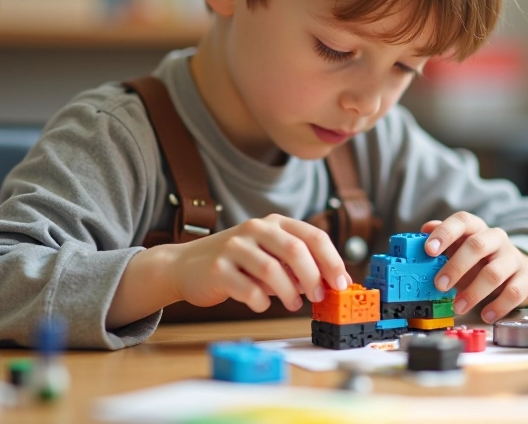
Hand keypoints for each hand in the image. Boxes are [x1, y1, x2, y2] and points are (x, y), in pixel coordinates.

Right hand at [172, 214, 351, 311]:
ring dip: (289, 293)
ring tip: (293, 305)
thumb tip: (334, 283)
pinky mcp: (217, 268)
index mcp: (274, 223)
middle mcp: (255, 229)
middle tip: (318, 297)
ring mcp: (234, 247)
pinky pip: (248, 290)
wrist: (185, 266)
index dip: (332, 261)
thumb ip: (298, 266)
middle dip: (313, 277)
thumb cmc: (238, 264)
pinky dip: (261, 302)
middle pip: (295, 250)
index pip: (313, 236)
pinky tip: (261, 304)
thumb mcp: (270, 256)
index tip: (342, 284)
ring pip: (272, 270)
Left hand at [422, 212, 527, 323]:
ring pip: (494, 272)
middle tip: (440, 285)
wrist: (520, 271)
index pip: (462, 221)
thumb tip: (424, 230)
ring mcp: (513, 258)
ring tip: (458, 307)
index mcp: (477, 228)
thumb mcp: (461, 249)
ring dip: (473, 292)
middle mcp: (496, 239)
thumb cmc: (481, 261)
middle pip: (477, 246)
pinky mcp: (526, 278)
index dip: (445, 233)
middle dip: (456, 266)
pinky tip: (486, 315)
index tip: (428, 250)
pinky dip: (498, 306)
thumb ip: (444, 242)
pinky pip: (514, 292)